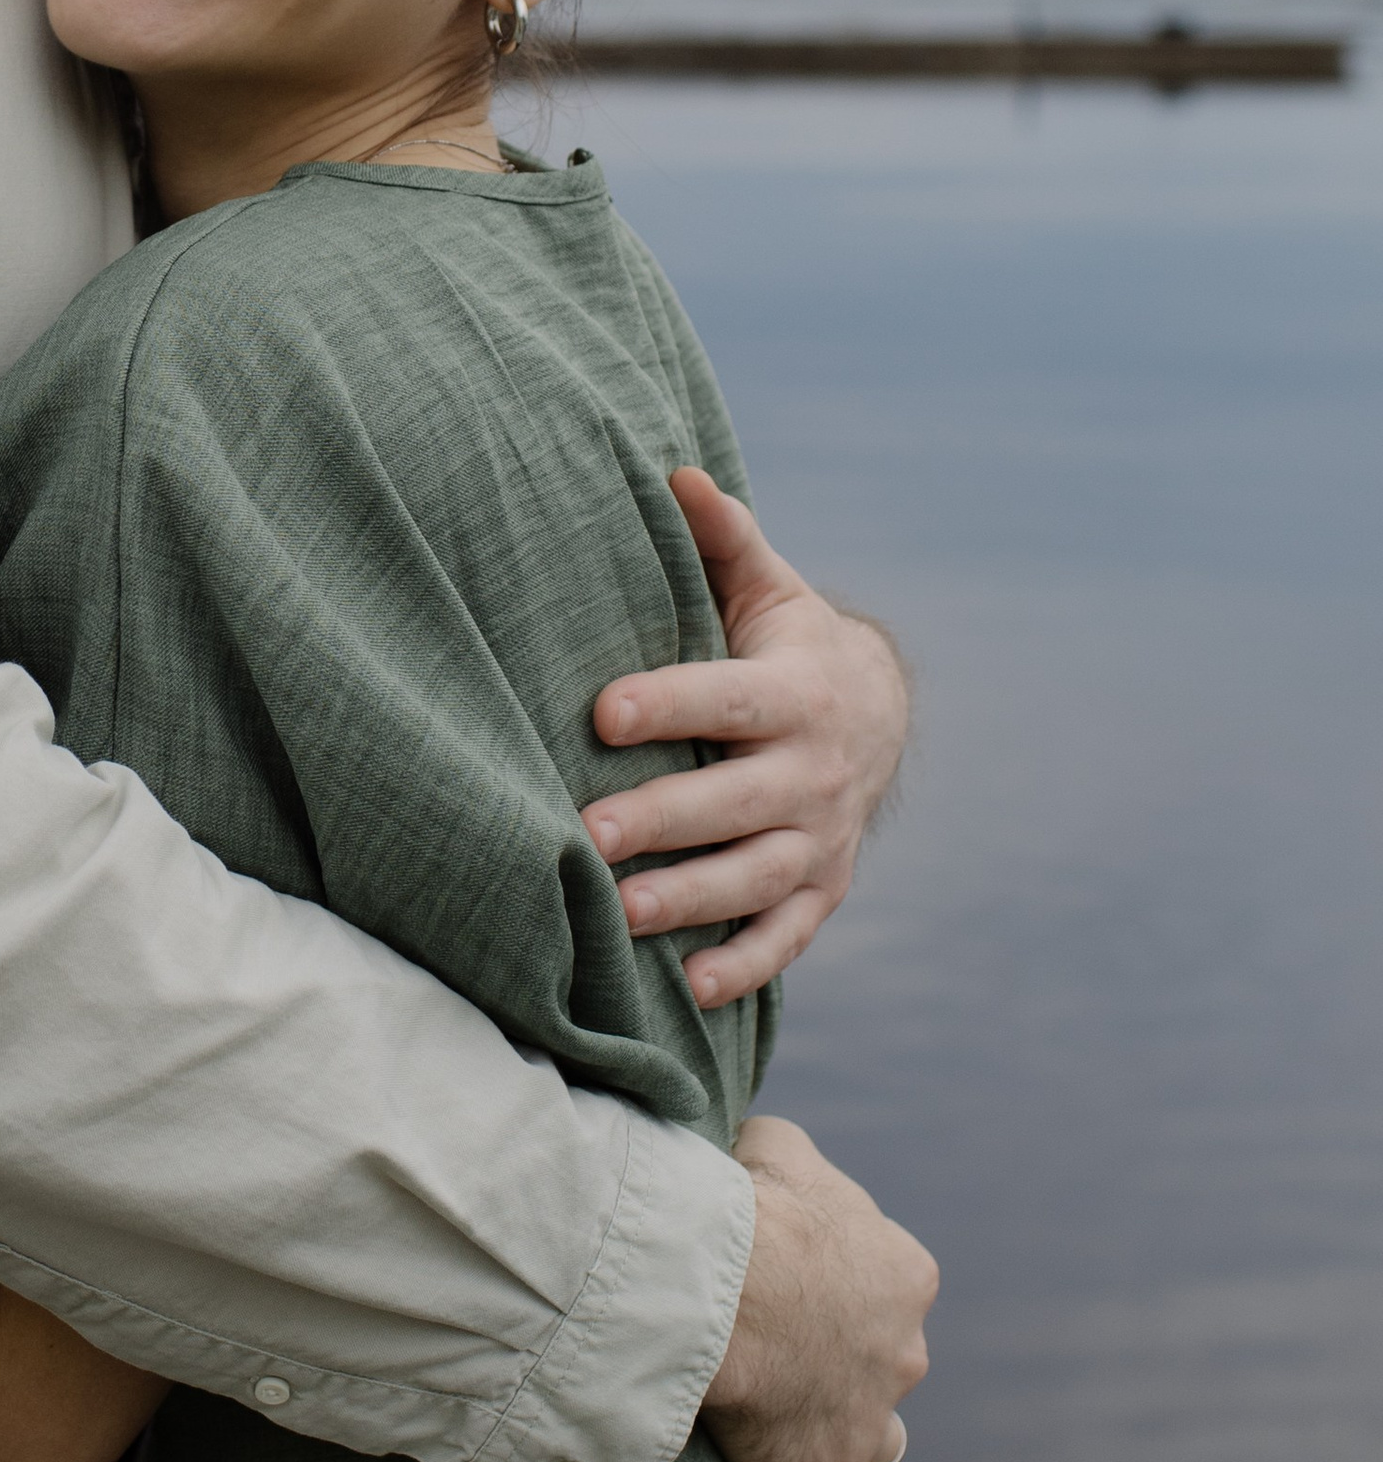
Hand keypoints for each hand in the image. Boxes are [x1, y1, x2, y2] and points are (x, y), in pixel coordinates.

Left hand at [580, 470, 907, 1003]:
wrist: (876, 714)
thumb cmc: (784, 645)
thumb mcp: (766, 590)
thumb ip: (723, 540)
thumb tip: (675, 473)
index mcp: (796, 691)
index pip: (726, 697)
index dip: (668, 701)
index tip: (602, 709)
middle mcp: (814, 771)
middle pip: (735, 800)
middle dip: (662, 818)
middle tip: (586, 833)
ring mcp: (822, 837)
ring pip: (756, 875)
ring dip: (691, 898)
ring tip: (620, 913)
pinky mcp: (822, 889)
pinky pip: (786, 935)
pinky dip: (746, 963)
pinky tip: (690, 987)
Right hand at [700, 1115, 936, 1461]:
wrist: (721, 1284)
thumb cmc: (750, 1207)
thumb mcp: (776, 1147)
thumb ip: (789, 1156)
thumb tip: (767, 1158)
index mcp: (904, 1274)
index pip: (889, 1287)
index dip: (836, 1288)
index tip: (787, 1282)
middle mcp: (905, 1350)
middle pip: (884, 1361)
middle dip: (842, 1358)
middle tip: (772, 1344)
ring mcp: (874, 1420)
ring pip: (878, 1439)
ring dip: (843, 1432)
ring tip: (785, 1420)